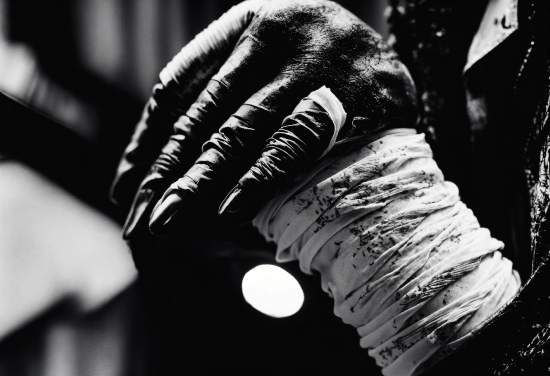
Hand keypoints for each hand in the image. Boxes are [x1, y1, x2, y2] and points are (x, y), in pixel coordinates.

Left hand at [111, 0, 416, 241]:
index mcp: (244, 24)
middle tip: (137, 218)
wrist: (390, 64)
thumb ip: (220, 93)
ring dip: (200, 182)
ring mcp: (310, 63)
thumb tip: (154, 156)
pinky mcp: (346, 95)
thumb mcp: (266, 62)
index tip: (126, 186)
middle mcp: (272, 35)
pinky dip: (258, 179)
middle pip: (202, 114)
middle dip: (166, 172)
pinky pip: (292, 144)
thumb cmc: (316, 71)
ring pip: (240, 130)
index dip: (148, 140)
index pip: (177, 85)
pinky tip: (228, 211)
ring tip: (166, 222)